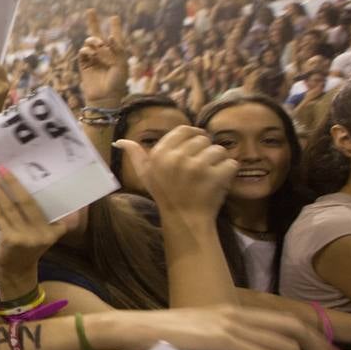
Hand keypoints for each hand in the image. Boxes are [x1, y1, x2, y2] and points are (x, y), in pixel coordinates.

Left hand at [0, 166, 65, 298]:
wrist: (18, 270)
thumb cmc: (30, 248)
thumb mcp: (46, 236)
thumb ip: (53, 221)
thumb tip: (63, 201)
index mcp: (53, 229)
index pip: (43, 204)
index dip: (35, 187)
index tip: (25, 170)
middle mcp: (42, 232)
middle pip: (25, 201)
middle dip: (12, 182)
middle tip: (1, 168)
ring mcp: (25, 236)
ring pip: (10, 207)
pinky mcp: (10, 238)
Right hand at [76, 10, 128, 106]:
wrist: (105, 97)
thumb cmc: (117, 82)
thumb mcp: (122, 64)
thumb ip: (116, 49)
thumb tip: (108, 36)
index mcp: (116, 53)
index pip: (115, 37)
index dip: (115, 27)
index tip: (114, 17)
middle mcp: (104, 53)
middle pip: (97, 35)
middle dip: (93, 22)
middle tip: (91, 10)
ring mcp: (93, 58)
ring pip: (89, 42)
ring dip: (93, 41)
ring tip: (97, 46)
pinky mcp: (84, 64)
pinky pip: (83, 53)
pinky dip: (86, 51)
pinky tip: (91, 54)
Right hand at [88, 304, 335, 349]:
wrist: (130, 329)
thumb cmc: (157, 338)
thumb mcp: (198, 336)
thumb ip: (223, 343)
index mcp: (234, 311)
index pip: (289, 319)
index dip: (315, 339)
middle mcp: (237, 314)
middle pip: (297, 329)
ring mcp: (229, 325)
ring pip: (286, 347)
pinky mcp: (221, 340)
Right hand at [113, 125, 234, 218]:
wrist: (184, 219)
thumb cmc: (165, 195)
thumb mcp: (145, 175)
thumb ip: (135, 155)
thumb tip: (119, 141)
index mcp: (160, 154)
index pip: (184, 129)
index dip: (193, 136)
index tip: (196, 147)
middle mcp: (177, 157)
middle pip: (203, 138)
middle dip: (205, 151)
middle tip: (200, 168)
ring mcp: (198, 166)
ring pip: (219, 149)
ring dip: (218, 162)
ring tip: (210, 175)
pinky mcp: (216, 175)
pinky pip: (231, 163)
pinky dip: (229, 172)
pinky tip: (219, 182)